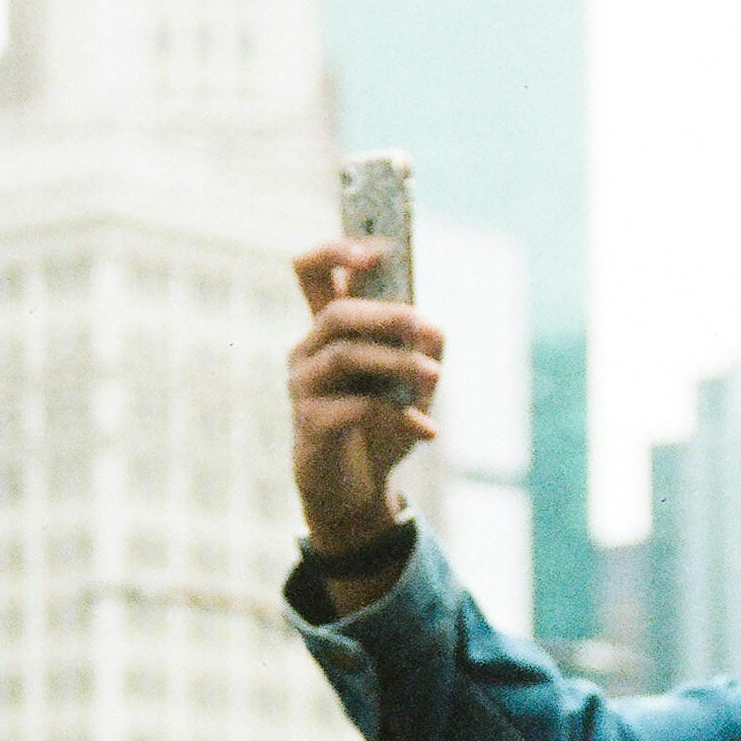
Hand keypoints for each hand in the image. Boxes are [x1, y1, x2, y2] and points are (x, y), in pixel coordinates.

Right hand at [289, 239, 443, 560]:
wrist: (358, 489)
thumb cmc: (381, 426)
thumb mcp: (414, 383)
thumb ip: (423, 349)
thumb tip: (430, 328)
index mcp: (330, 328)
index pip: (312, 270)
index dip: (336, 251)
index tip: (375, 252)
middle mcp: (309, 349)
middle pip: (336, 312)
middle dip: (384, 314)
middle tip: (422, 325)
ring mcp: (304, 385)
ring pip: (347, 355)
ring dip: (397, 363)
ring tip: (435, 378)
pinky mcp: (309, 423)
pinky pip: (357, 407)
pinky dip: (398, 415)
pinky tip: (427, 430)